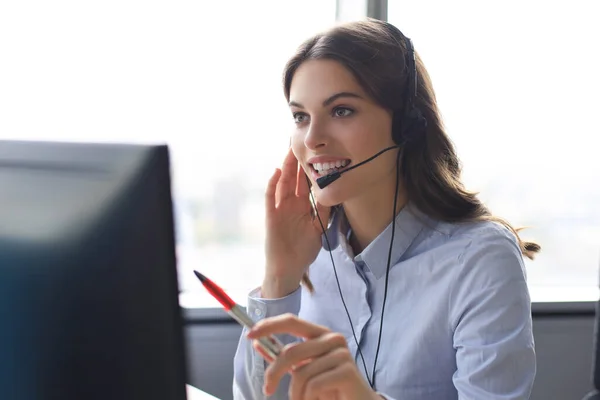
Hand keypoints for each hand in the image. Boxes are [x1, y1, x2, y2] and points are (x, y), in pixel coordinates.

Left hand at [247, 314, 379, 399]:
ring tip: (304, 399)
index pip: (292, 321)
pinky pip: (313, 386)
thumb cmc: (328, 386)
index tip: (250, 334)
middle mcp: (332, 339)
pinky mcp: (347, 372)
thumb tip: (258, 343)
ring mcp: (341, 354)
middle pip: (291, 351)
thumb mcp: (303, 369)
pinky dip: (308, 399)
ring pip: (300, 374)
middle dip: (274, 373)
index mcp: (320, 333)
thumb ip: (283, 357)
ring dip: (296, 394)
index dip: (269, 325)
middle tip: (267, 390)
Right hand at [263, 148, 329, 297]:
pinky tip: (276, 171)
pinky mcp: (271, 215)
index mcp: (303, 206)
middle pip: (294, 178)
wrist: (288, 268)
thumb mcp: (319, 228)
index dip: (310, 168)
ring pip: (283, 182)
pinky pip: (270, 196)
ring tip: (289, 150)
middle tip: (301, 142)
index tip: (317, 152)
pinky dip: (273, 183)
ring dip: (285, 166)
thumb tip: (334, 194)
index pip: (306, 183)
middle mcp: (291, 204)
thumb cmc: (303, 251)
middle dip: (298, 161)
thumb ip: (324, 212)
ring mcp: (280, 208)